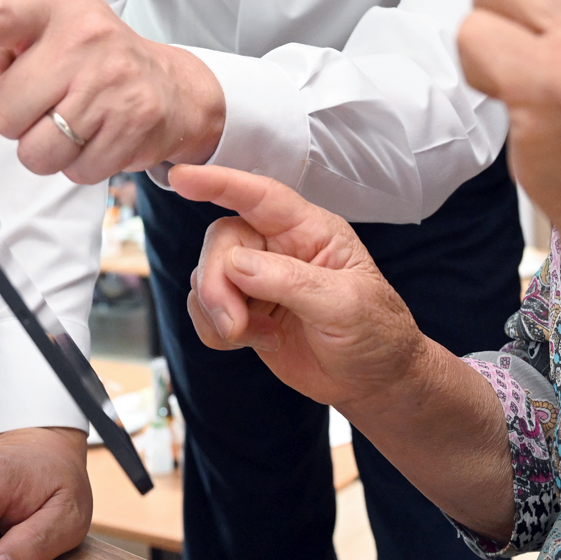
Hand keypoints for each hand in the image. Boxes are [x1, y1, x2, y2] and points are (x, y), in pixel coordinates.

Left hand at [0, 0, 224, 181]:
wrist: (171, 87)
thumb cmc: (91, 57)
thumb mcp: (44, 33)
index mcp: (54, 2)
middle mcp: (85, 35)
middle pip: (2, 109)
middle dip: (16, 117)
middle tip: (47, 99)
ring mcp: (111, 81)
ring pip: (34, 150)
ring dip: (43, 147)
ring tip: (71, 120)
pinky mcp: (132, 124)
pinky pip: (72, 171)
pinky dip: (77, 163)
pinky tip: (96, 135)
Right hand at [170, 164, 425, 414]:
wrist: (375, 382)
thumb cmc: (378, 334)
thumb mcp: (347, 305)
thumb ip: (292, 281)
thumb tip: (238, 264)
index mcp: (310, 231)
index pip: (260, 196)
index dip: (220, 182)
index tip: (182, 177)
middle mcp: (280, 247)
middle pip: (223, 242)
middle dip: (218, 284)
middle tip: (234, 325)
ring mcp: (259, 280)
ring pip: (208, 276)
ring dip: (218, 312)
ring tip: (256, 336)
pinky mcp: (245, 312)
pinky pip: (205, 310)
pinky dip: (215, 330)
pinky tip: (253, 342)